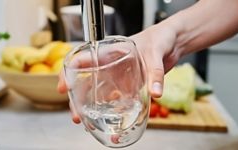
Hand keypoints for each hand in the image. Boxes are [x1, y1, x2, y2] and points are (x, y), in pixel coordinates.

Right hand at [57, 23, 181, 123]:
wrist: (172, 43)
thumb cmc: (160, 39)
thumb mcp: (156, 53)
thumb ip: (155, 73)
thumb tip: (156, 93)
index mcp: (110, 52)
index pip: (82, 59)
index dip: (68, 72)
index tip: (64, 87)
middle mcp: (110, 66)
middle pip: (86, 82)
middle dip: (77, 99)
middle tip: (76, 115)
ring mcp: (118, 77)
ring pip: (98, 94)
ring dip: (90, 108)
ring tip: (86, 122)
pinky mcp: (128, 86)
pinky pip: (117, 100)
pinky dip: (112, 112)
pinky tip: (110, 124)